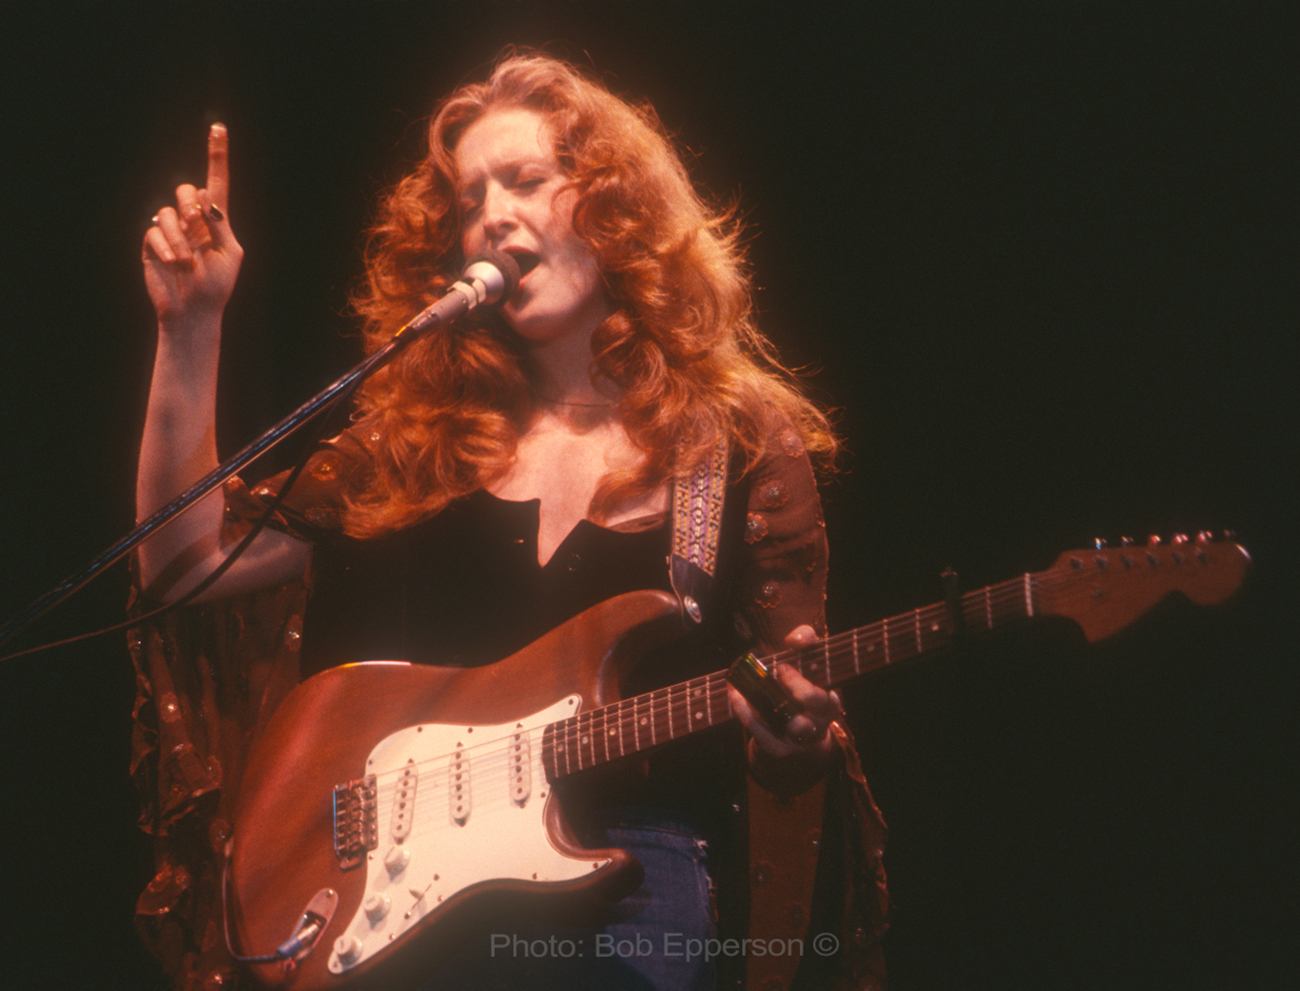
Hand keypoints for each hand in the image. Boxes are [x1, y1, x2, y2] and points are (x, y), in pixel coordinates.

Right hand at [142, 123, 242, 325]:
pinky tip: (173, 263)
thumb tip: (203, 196)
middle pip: (185, 191)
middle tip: (196, 229)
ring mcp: (171, 231)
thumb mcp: (229, 254)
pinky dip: (165, 247)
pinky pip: (154, 231)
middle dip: (189, 207)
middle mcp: (193, 221)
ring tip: (186, 262)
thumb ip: (220, 224)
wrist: (193, 312)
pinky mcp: (152, 243)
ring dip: (179, 238)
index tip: (219, 128)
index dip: (217, 155)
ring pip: (167, 213)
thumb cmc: (217, 286)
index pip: (216, 183)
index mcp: (217, 221)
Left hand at [728, 624, 842, 762]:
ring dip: (761, 708)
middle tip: (770, 677)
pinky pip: (762, 736)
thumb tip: (796, 639)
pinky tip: (735, 696)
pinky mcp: (778, 749)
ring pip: (782, 731)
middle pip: (803, 723)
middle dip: (783, 699)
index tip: (781, 668)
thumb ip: (806, 640)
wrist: (793, 723)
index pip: (820, 700)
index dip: (799, 685)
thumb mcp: (808, 658)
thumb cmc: (801, 683)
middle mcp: (816, 727)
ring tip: (743, 687)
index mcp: (828, 705)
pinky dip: (746, 715)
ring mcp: (797, 742)